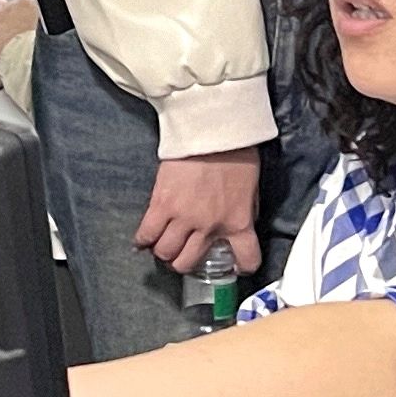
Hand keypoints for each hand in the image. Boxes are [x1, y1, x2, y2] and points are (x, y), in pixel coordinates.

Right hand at [135, 148, 262, 278]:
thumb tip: (239, 223)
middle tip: (182, 254)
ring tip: (164, 245)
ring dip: (164, 252)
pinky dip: (143, 240)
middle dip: (184, 263)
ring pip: (165, 251)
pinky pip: (147, 232)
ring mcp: (183, 217)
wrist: (213, 130)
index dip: (242, 266)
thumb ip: (246, 211)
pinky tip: (143, 241)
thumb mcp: (252, 188)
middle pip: (188, 262)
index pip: (246, 258)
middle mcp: (209, 226)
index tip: (236, 265)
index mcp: (238, 222)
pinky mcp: (162, 204)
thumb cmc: (235, 151)